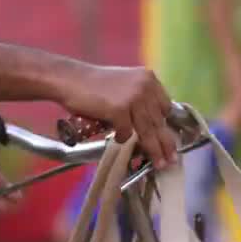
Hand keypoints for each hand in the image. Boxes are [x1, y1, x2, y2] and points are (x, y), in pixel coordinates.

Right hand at [61, 64, 178, 169]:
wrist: (69, 79)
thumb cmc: (93, 85)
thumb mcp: (124, 84)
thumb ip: (139, 98)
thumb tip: (152, 125)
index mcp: (148, 78)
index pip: (165, 107)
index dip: (166, 125)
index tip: (168, 139)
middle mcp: (144, 86)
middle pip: (159, 121)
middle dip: (165, 143)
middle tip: (171, 159)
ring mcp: (132, 97)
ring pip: (148, 131)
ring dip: (153, 149)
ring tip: (159, 163)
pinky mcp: (119, 109)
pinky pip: (126, 132)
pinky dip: (122, 138)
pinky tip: (117, 137)